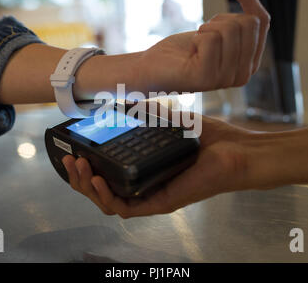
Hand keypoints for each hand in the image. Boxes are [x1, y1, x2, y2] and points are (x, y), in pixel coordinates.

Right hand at [62, 116, 258, 217]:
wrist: (238, 151)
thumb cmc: (209, 138)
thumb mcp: (169, 121)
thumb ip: (147, 113)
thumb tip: (125, 98)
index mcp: (144, 169)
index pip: (108, 175)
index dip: (86, 167)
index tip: (73, 151)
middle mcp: (145, 186)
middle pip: (102, 190)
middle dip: (79, 178)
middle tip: (70, 160)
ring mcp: (152, 197)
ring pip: (108, 202)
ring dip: (87, 188)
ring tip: (78, 168)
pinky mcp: (161, 203)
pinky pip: (126, 208)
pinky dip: (107, 196)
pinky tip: (97, 179)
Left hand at [137, 0, 269, 92]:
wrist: (151, 69)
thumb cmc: (182, 50)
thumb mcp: (217, 34)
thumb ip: (240, 29)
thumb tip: (256, 13)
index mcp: (250, 64)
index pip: (262, 22)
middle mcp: (243, 75)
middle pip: (248, 23)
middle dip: (221, 19)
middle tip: (202, 33)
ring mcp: (226, 79)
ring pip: (231, 29)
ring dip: (207, 29)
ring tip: (196, 44)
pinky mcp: (208, 78)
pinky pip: (211, 39)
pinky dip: (197, 38)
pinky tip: (190, 52)